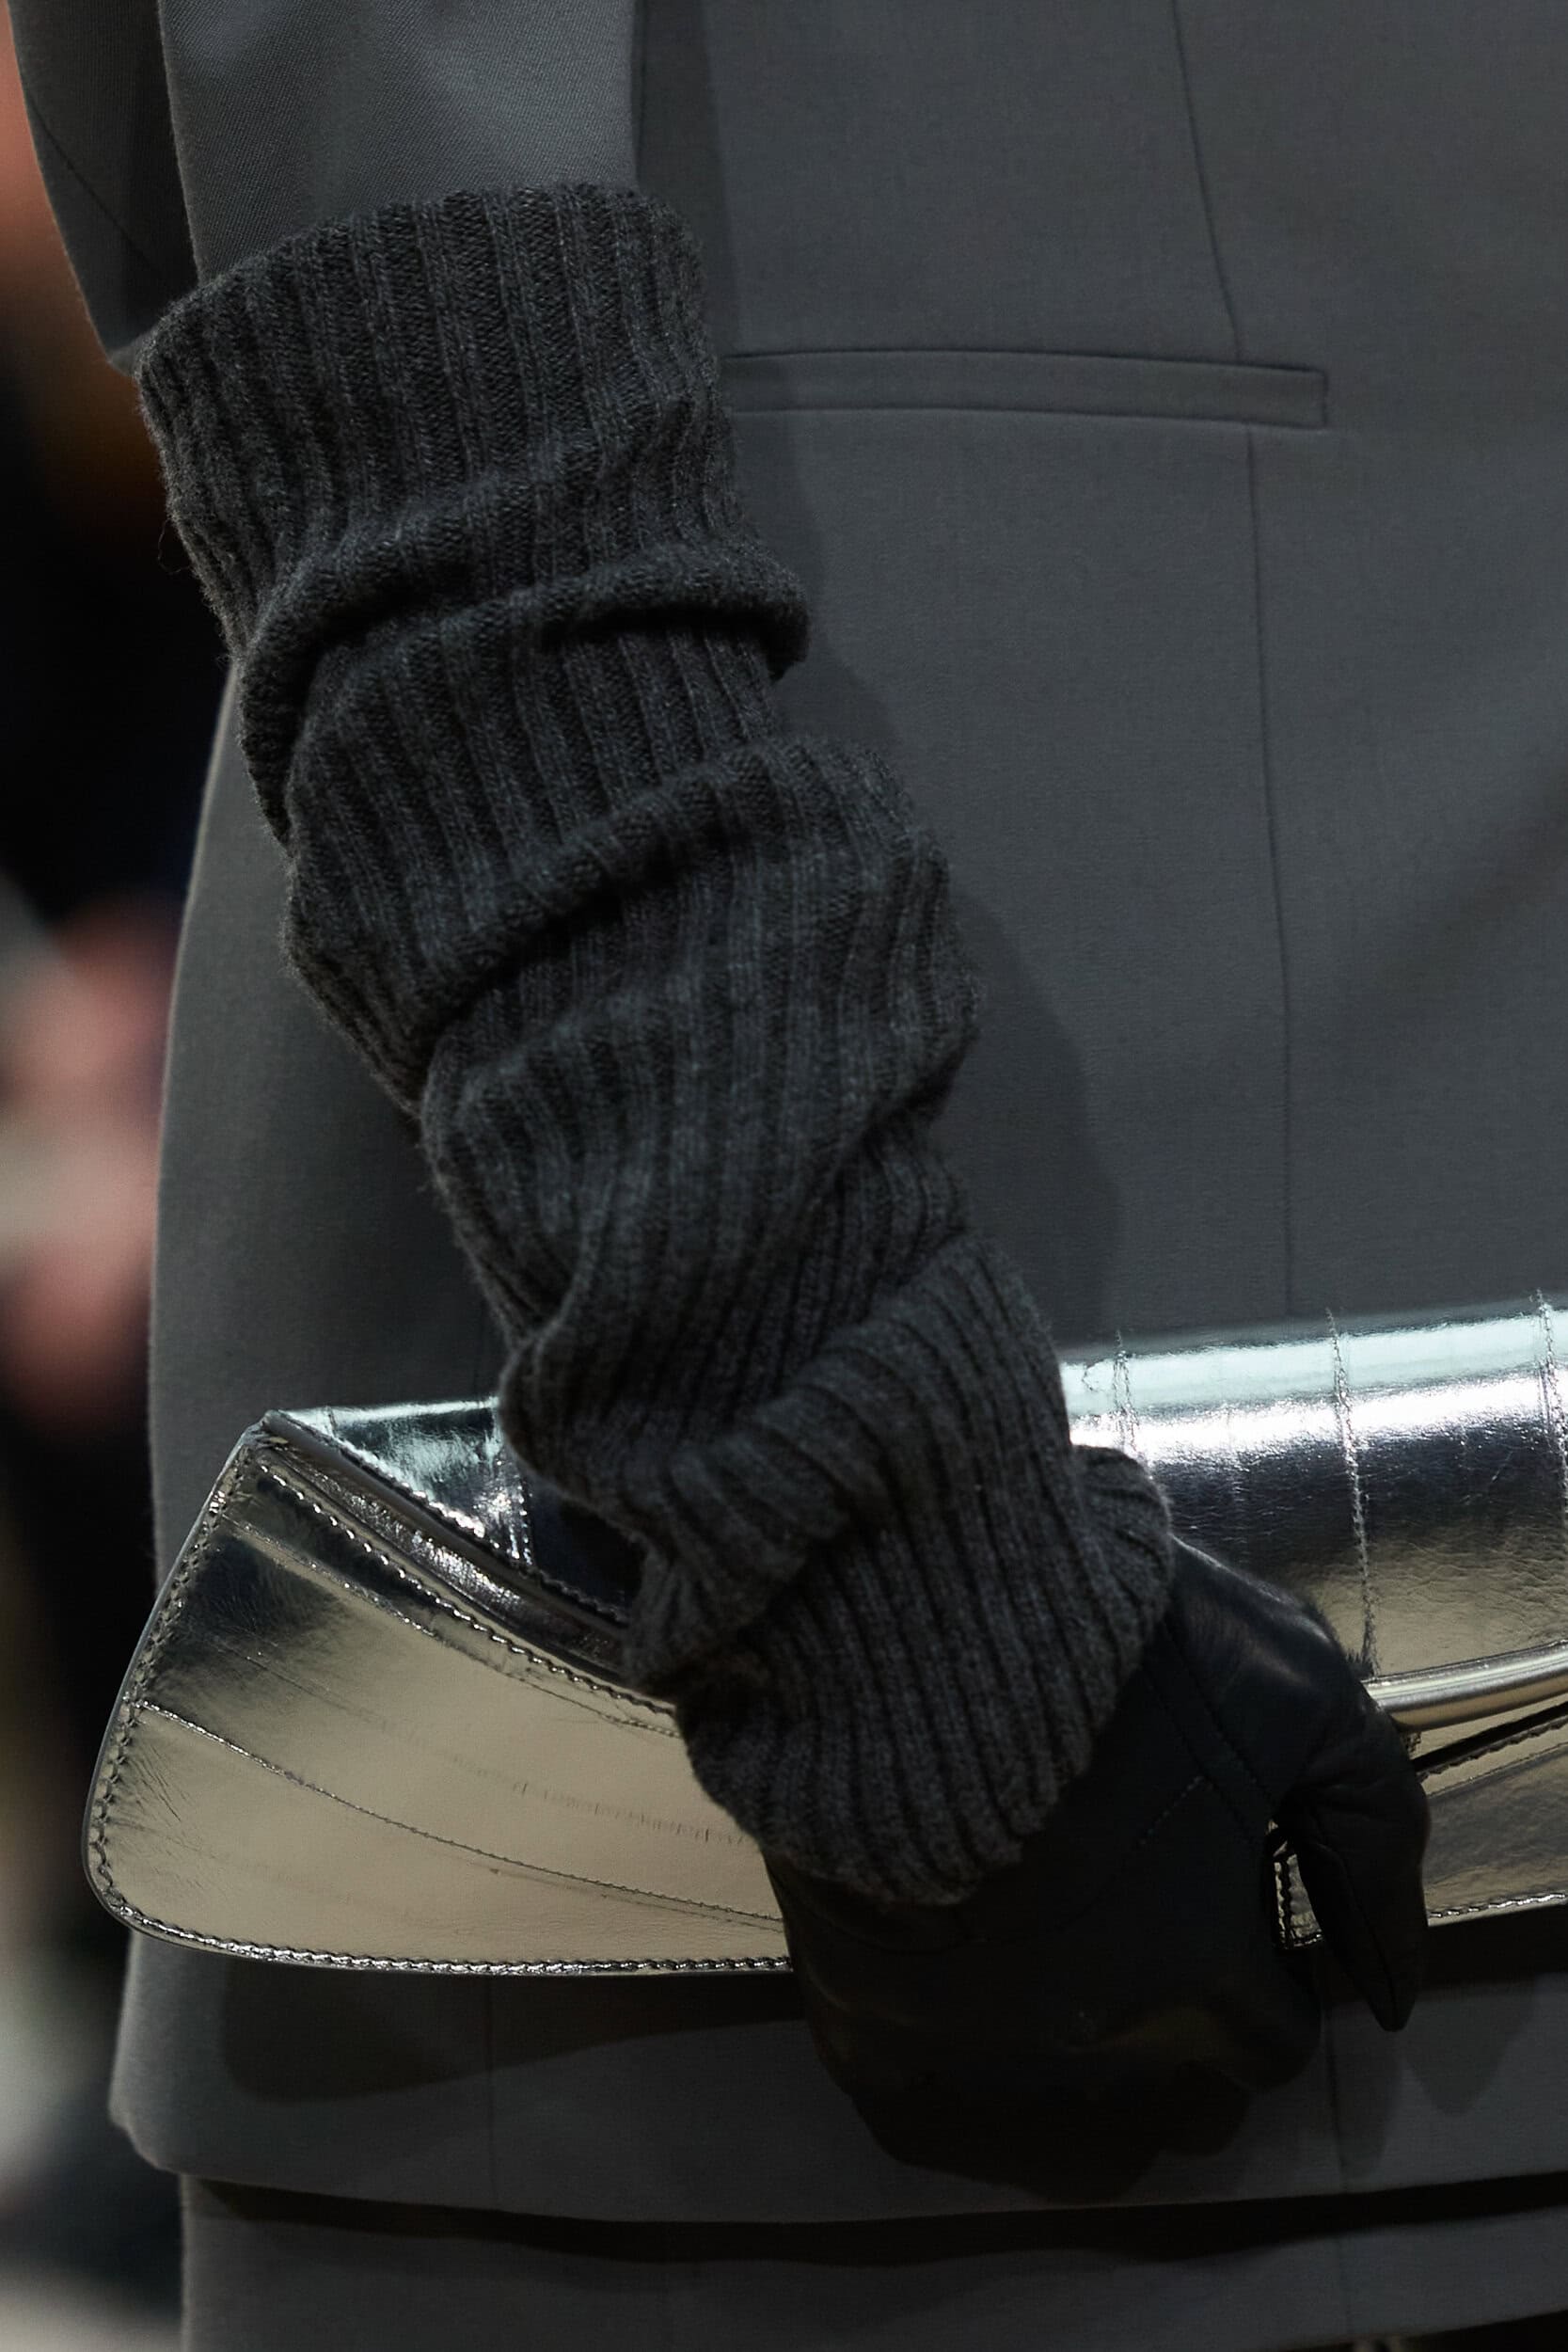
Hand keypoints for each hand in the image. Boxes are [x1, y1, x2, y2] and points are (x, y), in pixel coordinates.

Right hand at [765, 1536, 1428, 2115]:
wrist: (916, 1597)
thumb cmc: (1120, 1641)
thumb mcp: (1299, 1692)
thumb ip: (1372, 1833)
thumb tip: (1394, 1976)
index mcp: (1199, 1970)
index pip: (1275, 2038)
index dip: (1273, 1976)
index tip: (1244, 1911)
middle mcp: (1087, 2033)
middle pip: (1173, 2096)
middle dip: (1189, 2027)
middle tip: (1160, 1929)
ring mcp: (961, 2036)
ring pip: (1054, 2131)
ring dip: (1083, 2075)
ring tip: (1071, 1979)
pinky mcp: (858, 2017)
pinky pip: (926, 2119)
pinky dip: (962, 2090)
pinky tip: (972, 2018)